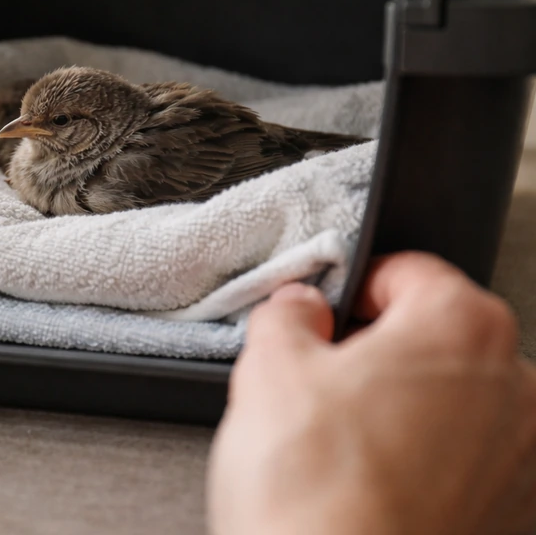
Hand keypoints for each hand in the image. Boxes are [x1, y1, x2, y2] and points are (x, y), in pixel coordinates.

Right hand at [208, 252, 535, 534]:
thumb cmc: (319, 491)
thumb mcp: (270, 366)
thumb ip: (287, 314)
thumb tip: (297, 309)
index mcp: (463, 327)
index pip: (407, 270)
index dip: (352, 289)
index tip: (325, 314)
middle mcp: (512, 387)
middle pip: (436, 335)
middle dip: (378, 349)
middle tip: (322, 380)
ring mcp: (521, 458)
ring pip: (450, 400)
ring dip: (400, 406)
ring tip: (340, 440)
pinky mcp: (511, 514)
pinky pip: (462, 461)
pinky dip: (420, 460)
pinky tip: (367, 480)